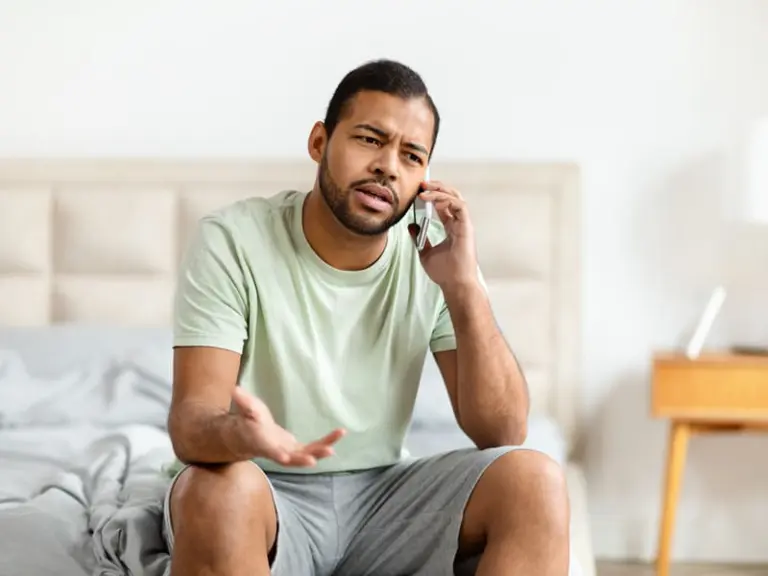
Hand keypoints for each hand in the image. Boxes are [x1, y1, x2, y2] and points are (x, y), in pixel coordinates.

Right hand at [231, 387, 345, 466]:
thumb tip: (234, 388)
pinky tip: (339, 433)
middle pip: (292, 459)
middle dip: (304, 458)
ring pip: (307, 455)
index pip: (268, 450)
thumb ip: (244, 402)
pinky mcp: (298, 450)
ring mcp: (289, 453)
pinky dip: (327, 442)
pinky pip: (314, 448)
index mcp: (262, 443)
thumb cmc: (248, 422)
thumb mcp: (246, 410)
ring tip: (336, 440)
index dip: (275, 454)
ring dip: (322, 449)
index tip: (283, 458)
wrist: (251, 438)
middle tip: (318, 458)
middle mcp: (277, 452)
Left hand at [407, 180, 479, 289]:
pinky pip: (459, 206)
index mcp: (451, 227)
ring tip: (424, 191)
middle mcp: (459, 223)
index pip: (443, 205)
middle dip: (437, 187)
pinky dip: (446, 200)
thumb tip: (411, 226)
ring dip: (440, 191)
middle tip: (421, 185)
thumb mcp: (424, 252)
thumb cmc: (444, 272)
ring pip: (456, 197)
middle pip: (451, 196)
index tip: (417, 192)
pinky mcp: (467, 227)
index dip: (432, 195)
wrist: (454, 284)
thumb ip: (419, 238)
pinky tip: (433, 201)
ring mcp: (464, 224)